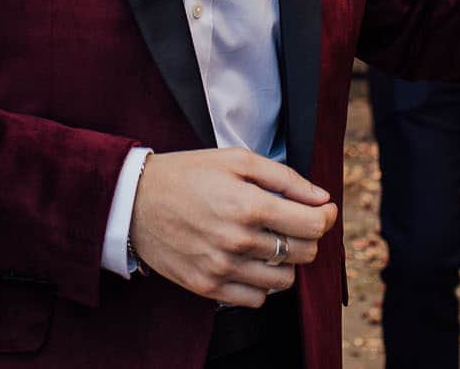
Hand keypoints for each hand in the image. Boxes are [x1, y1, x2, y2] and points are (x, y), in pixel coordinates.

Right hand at [129, 148, 337, 306]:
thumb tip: (320, 197)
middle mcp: (238, 241)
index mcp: (249, 205)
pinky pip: (256, 300)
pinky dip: (261, 284)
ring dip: (285, 262)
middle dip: (308, 237)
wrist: (134, 201)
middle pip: (304, 253)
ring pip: (284, 281)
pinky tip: (249, 261)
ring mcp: (223, 268)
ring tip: (268, 242)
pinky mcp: (208, 287)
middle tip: (293, 223)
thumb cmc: (187, 174)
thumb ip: (284, 177)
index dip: (326, 217)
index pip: (313, 225)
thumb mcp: (236, 159)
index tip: (322, 210)